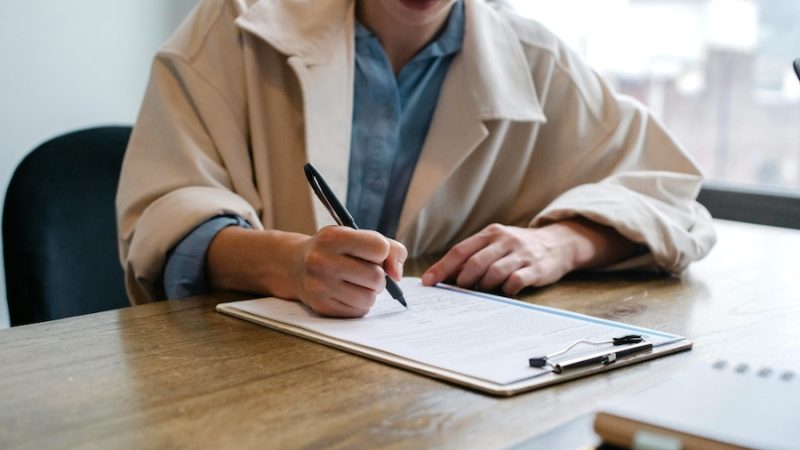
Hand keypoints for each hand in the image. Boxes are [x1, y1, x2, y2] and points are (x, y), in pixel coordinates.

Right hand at [207, 226, 406, 317]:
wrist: (294, 265)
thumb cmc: (334, 249)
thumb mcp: (356, 236)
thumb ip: (389, 248)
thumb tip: (397, 275)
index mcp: (333, 237)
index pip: (380, 248)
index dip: (382, 252)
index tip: (372, 254)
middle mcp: (322, 261)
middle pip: (376, 277)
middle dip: (378, 276)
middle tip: (365, 272)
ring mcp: (319, 286)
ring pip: (370, 298)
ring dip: (370, 292)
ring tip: (357, 283)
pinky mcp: (321, 306)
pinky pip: (359, 311)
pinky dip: (360, 304)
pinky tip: (348, 293)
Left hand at [422, 220, 637, 295]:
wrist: (558, 243)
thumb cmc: (517, 248)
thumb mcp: (495, 244)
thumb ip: (473, 256)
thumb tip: (443, 276)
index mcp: (490, 234)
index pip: (460, 250)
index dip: (442, 267)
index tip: (428, 282)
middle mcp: (504, 241)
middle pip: (475, 262)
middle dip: (462, 280)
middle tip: (457, 291)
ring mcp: (521, 254)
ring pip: (494, 272)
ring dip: (483, 286)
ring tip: (482, 291)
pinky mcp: (536, 268)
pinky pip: (515, 281)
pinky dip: (505, 290)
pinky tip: (504, 292)